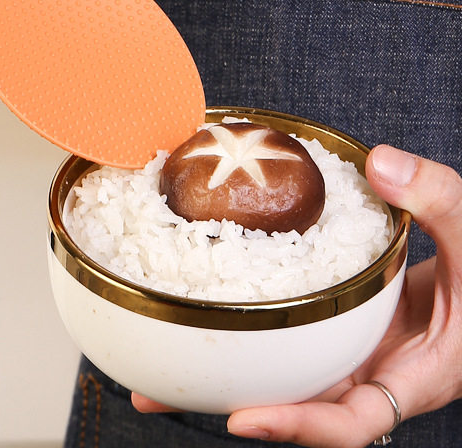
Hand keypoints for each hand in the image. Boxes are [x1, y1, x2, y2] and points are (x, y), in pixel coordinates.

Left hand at [133, 144, 461, 447]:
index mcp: (410, 375)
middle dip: (226, 399)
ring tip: (152, 356)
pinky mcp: (333, 323)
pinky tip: (202, 299)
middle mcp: (369, 370)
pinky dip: (245, 320)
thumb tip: (383, 164)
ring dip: (223, 363)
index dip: (298, 426)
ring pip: (280, 366)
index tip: (242, 418)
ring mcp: (346, 347)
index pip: (351, 420)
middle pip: (294, 402)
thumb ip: (439, 201)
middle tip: (154, 393)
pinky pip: (284, 328)